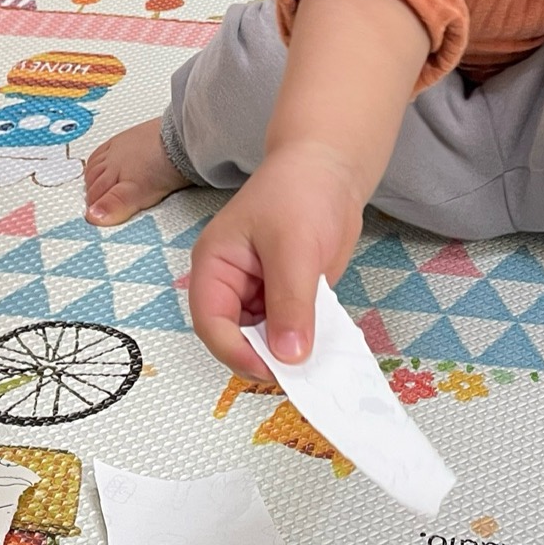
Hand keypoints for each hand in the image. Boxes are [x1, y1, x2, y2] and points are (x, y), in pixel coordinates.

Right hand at [188, 141, 366, 386]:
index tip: (273, 371)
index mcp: (214, 267)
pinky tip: (323, 351)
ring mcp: (258, 293)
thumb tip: (289, 356)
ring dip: (284, 355)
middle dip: (261, 359)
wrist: (332, 168)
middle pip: (233, 338)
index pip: (211, 323)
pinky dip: (302, 343)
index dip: (236, 352)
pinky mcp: (285, 298)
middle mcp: (230, 285)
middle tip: (299, 376)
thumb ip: (290, 303)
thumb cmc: (302, 193)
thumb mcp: (294, 248)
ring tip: (315, 368)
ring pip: (262, 341)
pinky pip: (287, 331)